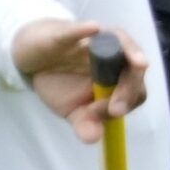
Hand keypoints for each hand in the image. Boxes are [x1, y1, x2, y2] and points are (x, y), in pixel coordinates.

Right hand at [11, 20, 146, 142]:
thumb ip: (85, 124)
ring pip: (120, 43)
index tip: (111, 112)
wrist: (31, 60)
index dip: (128, 101)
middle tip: (113, 107)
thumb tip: (94, 139)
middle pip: (134, 69)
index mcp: (118, 79)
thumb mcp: (71, 109)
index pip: (136, 91)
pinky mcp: (69, 32)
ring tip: (138, 63)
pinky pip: (80, 30)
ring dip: (130, 53)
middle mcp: (113, 58)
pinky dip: (85, 30)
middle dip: (130, 86)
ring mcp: (95, 42)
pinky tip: (93, 29)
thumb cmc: (61, 83)